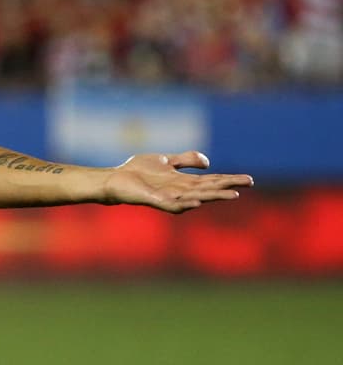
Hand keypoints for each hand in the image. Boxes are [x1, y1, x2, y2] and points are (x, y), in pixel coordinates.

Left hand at [105, 151, 252, 212]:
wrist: (115, 178)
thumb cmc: (137, 171)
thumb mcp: (165, 160)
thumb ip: (185, 160)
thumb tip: (208, 163)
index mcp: (183, 181)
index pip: (211, 180)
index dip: (229, 179)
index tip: (249, 179)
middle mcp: (179, 190)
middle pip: (209, 188)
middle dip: (228, 186)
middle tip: (247, 184)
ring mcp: (168, 197)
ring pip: (196, 197)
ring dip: (214, 196)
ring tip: (232, 195)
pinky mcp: (155, 200)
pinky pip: (173, 205)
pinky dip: (186, 204)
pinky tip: (198, 202)